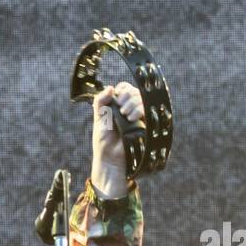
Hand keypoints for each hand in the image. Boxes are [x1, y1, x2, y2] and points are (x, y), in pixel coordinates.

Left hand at [90, 82, 143, 196]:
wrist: (110, 159)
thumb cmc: (104, 141)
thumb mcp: (99, 118)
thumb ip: (100, 101)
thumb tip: (110, 87)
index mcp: (119, 106)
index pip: (125, 88)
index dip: (122, 90)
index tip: (115, 100)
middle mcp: (131, 109)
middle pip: (135, 91)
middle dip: (127, 97)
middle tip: (120, 110)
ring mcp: (139, 116)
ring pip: (142, 98)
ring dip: (132, 103)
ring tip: (125, 115)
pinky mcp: (146, 124)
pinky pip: (147, 109)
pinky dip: (139, 110)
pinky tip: (132, 118)